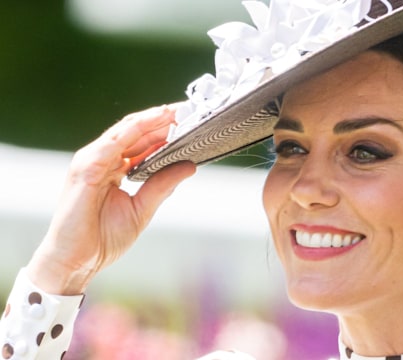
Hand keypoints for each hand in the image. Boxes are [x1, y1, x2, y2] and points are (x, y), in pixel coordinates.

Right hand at [26, 105, 195, 293]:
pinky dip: (133, 131)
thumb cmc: (103, 238)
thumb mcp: (143, 207)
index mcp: (114, 167)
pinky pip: (111, 144)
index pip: (142, 140)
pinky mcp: (85, 170)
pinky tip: (153, 122)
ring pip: (125, 131)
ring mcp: (91, 162)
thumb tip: (190, 165)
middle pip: (136, 131)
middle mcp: (102, 160)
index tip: (192, 120)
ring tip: (176, 111)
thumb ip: (163, 185)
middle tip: (191, 109)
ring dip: (152, 120)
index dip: (166, 129)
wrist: (76, 261)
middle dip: (163, 119)